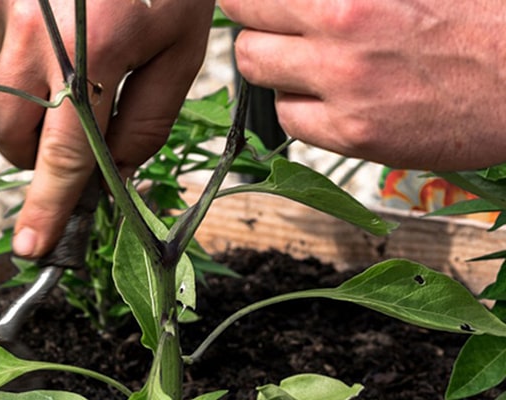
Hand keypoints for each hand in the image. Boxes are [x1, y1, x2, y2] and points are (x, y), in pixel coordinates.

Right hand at [0, 0, 213, 257]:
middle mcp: (37, 39)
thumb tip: (118, 170)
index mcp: (93, 51)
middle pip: (12, 139)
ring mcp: (9, 20)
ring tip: (75, 96)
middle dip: (38, 163)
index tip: (31, 247)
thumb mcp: (180, 48)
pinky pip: (0, 70)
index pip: (64, 153)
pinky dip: (28, 84)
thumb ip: (148, 118)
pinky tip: (63, 54)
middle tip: (79, 152)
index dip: (48, 205)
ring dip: (31, 125)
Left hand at [220, 0, 505, 170]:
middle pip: (244, 39)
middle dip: (258, 33)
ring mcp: (344, 89)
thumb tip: (294, 0)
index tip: (258, 6)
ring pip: (260, 79)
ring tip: (311, 65)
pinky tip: (333, 98)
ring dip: (277, 72)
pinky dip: (302, 109)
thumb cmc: (475, 18)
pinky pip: (291, 121)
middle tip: (281, 33)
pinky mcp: (354, 134)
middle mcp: (339, 34)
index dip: (251, 2)